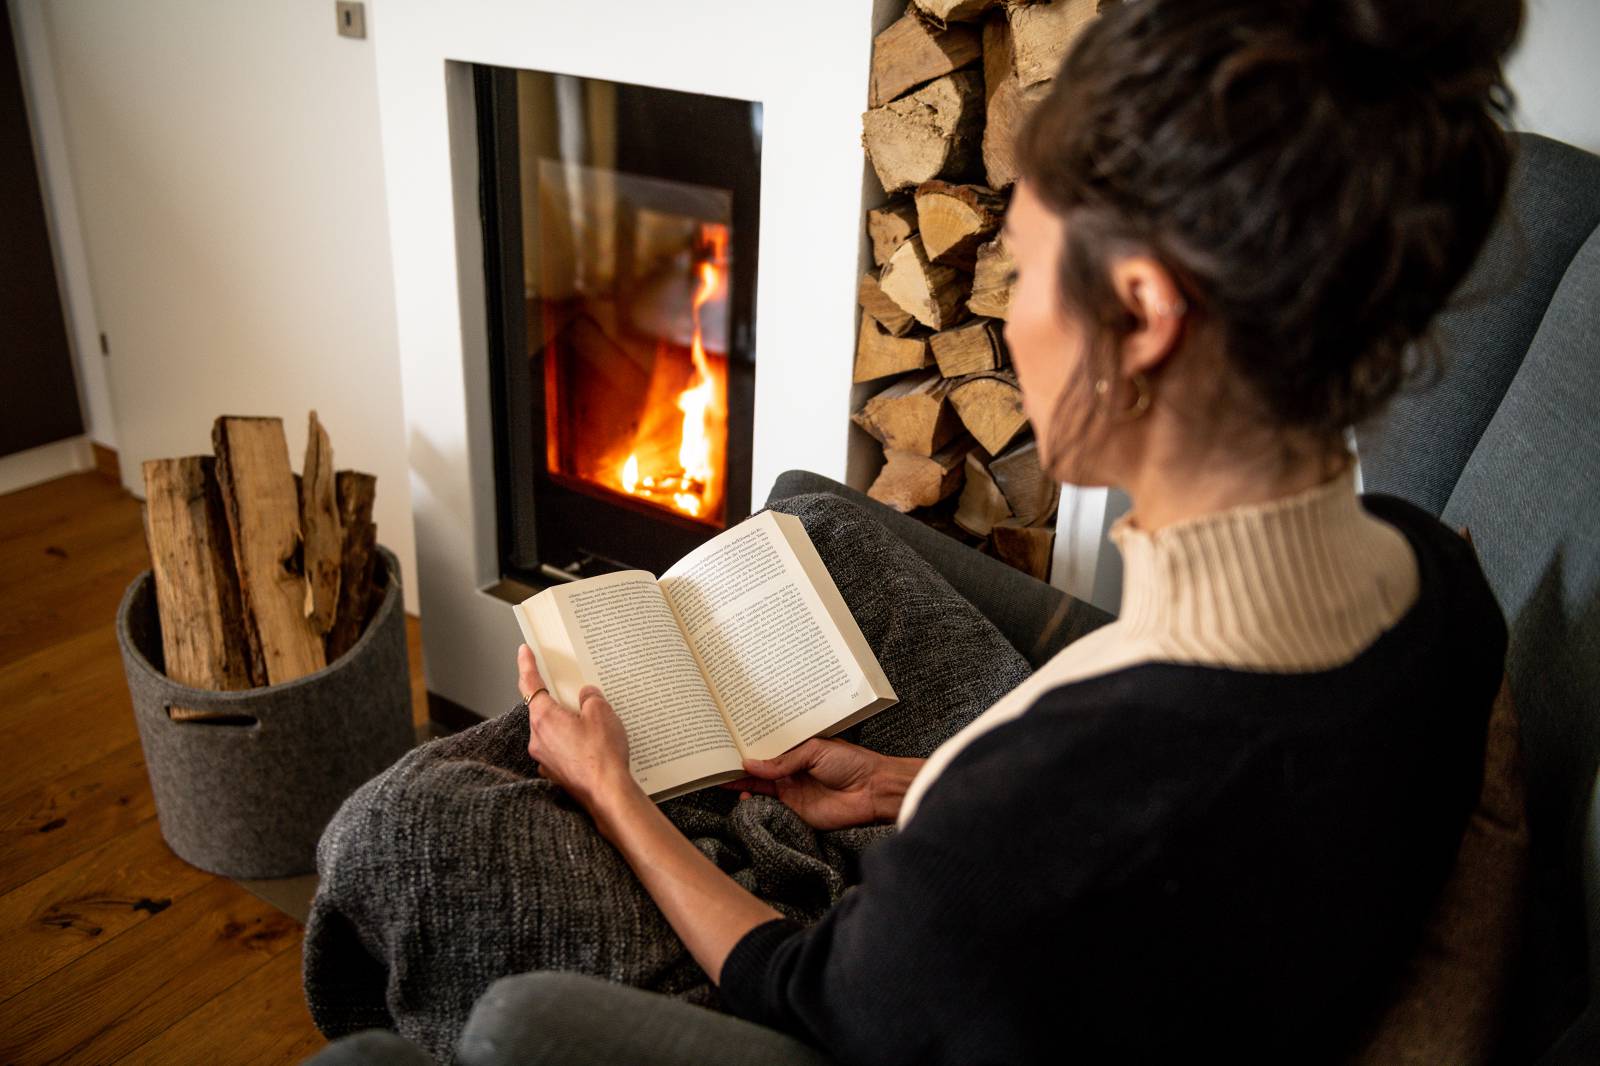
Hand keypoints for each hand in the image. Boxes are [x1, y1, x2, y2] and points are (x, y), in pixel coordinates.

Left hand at [517, 645, 637, 824]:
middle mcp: (538, 738)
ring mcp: (544, 758)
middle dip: (559, 701)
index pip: (530, 684)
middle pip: (543, 709)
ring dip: (567, 725)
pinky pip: (560, 750)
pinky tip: (591, 748)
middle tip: (578, 697)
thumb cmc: (602, 755)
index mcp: (545, 717)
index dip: (526, 665)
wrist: (607, 794)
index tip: (524, 652)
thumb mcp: (602, 713)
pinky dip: (572, 745)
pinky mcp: (554, 773)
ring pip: (552, 732)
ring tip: (594, 728)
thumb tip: (587, 696)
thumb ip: (591, 698)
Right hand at [721, 738, 923, 829]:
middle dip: (738, 766)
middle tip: (715, 761)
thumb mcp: (815, 751)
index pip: (767, 748)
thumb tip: (750, 764)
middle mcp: (791, 771)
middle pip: (758, 770)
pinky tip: (741, 797)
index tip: (726, 743)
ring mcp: (791, 792)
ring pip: (759, 788)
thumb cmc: (851, 763)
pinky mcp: (794, 812)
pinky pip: (769, 808)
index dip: (748, 747)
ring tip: (720, 777)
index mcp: (797, 751)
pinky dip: (753, 804)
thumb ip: (782, 760)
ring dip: (740, 784)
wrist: (873, 791)